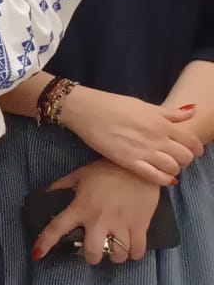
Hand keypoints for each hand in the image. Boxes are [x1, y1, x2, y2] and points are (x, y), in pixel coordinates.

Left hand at [34, 159, 163, 265]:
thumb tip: (44, 194)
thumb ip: (61, 186)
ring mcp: (121, 224)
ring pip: (117, 254)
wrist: (140, 166)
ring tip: (114, 251)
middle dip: (92, 257)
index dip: (45, 242)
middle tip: (95, 251)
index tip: (38, 255)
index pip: (57, 228)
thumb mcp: (79, 175)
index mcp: (80, 207)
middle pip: (93, 252)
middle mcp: (99, 219)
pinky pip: (138, 250)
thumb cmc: (106, 170)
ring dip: (115, 256)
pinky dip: (134, 254)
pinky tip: (131, 250)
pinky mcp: (140, 225)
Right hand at [59, 87, 200, 185]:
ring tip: (166, 166)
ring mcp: (144, 152)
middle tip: (177, 158)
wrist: (87, 111)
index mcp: (162, 123)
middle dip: (185, 159)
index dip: (196, 148)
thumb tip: (193, 111)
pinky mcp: (129, 162)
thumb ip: (170, 113)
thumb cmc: (115, 105)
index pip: (192, 141)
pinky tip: (161, 176)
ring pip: (173, 168)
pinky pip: (155, 177)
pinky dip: (163, 180)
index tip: (192, 150)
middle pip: (185, 157)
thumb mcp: (145, 105)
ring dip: (174, 169)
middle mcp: (157, 139)